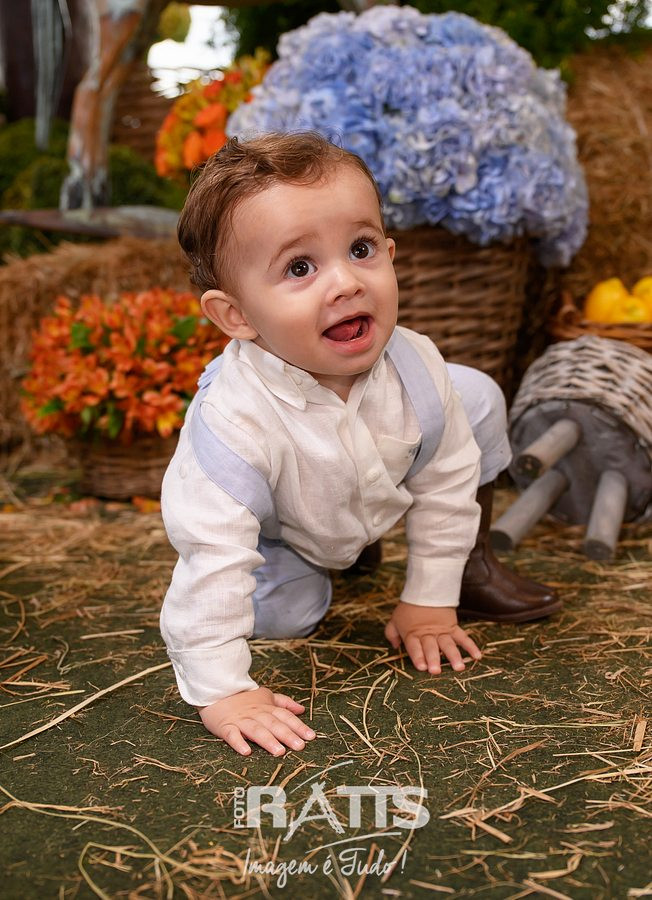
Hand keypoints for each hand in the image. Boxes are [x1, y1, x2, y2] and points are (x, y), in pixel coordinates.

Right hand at [198, 686, 315, 756]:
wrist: (216, 690)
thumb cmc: (242, 698)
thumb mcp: (265, 696)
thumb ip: (284, 703)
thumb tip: (302, 709)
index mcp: (266, 708)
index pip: (285, 716)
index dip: (298, 726)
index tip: (311, 736)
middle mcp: (256, 714)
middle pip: (273, 724)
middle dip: (287, 735)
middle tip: (299, 746)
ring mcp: (240, 720)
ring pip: (256, 730)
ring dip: (268, 740)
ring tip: (279, 752)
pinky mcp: (225, 726)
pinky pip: (232, 735)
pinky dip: (238, 742)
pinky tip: (246, 751)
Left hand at [385, 602, 481, 673]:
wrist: (426, 590)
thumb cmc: (409, 608)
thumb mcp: (395, 620)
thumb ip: (392, 633)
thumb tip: (395, 646)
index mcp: (412, 633)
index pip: (414, 646)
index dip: (418, 656)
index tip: (421, 667)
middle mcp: (428, 634)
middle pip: (431, 647)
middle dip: (433, 659)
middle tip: (436, 671)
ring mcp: (442, 631)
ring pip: (448, 644)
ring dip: (454, 656)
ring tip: (459, 668)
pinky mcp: (453, 627)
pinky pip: (463, 637)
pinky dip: (471, 646)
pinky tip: (477, 656)